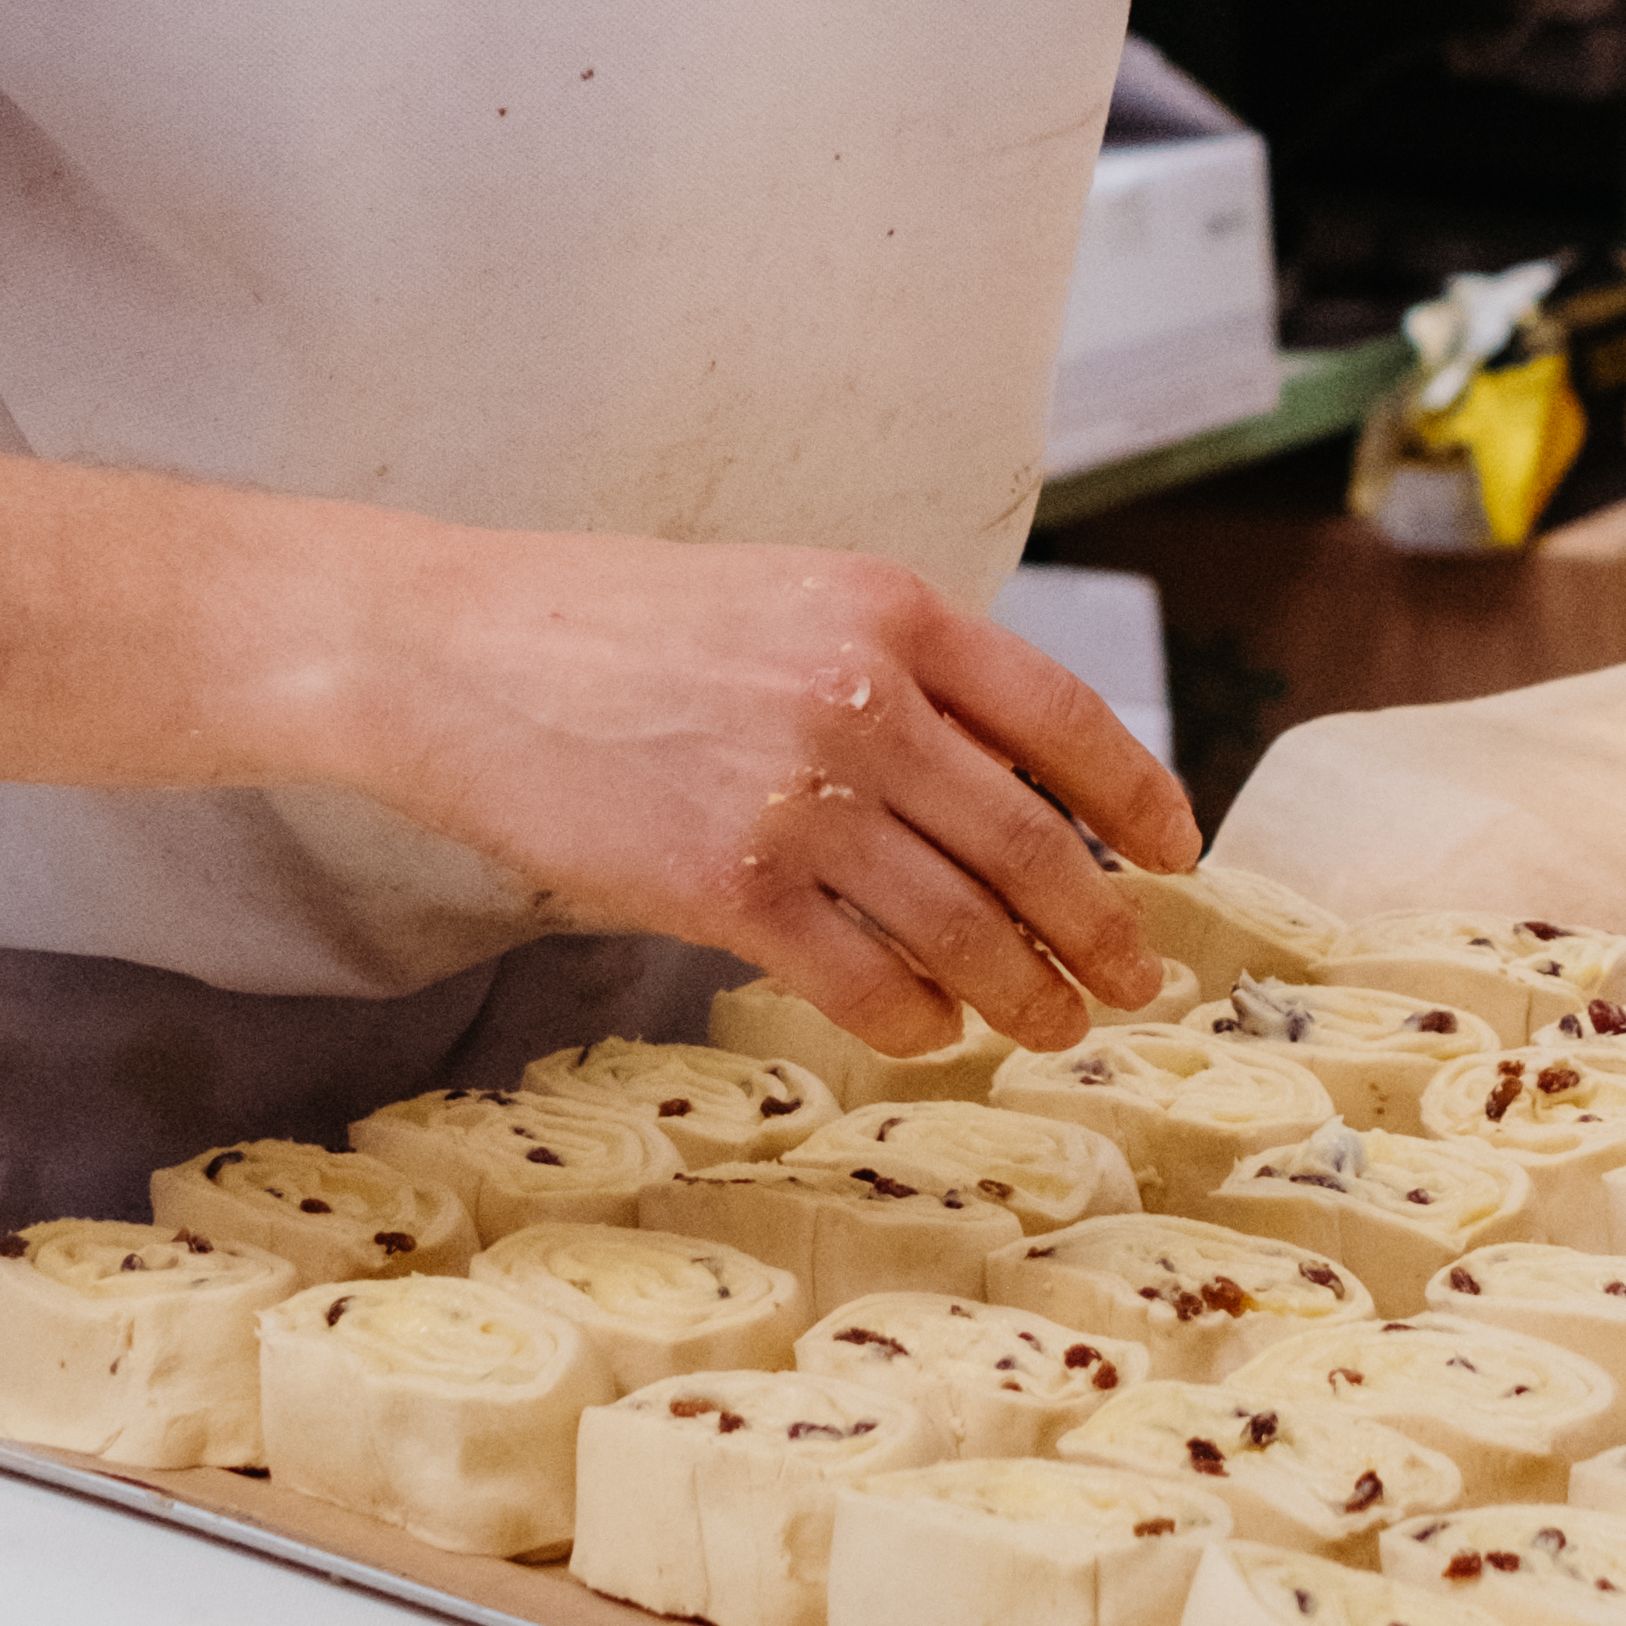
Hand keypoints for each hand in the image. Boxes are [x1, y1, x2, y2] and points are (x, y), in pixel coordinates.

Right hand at [327, 522, 1192, 1058]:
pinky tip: (930, 1028)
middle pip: (1034, 844)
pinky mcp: (728, 887)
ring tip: (1050, 1024)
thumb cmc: (601, 623)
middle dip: (1101, 929)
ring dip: (1024, 992)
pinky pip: (866, 979)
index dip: (1139, 798)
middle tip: (1134, 979)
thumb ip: (891, 670)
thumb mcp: (778, 598)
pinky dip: (915, 1017)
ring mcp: (798, 799)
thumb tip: (1002, 781)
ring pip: (964, 926)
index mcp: (887, 608)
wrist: (449, 651)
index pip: (1063, 718)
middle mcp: (861, 699)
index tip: (1176, 855)